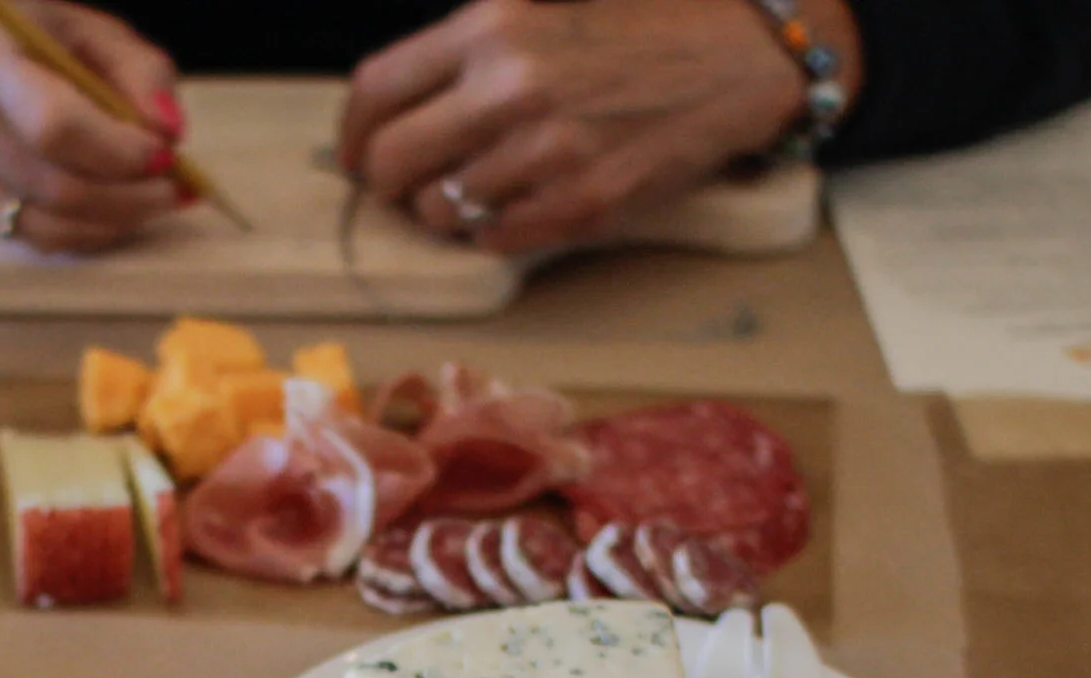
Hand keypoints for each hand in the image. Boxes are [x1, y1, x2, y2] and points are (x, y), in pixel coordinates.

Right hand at [0, 0, 185, 253]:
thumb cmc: (19, 37)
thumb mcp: (80, 26)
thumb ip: (136, 70)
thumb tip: (170, 131)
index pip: (54, 125)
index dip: (118, 152)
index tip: (165, 155)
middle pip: (53, 186)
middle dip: (128, 197)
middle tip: (173, 189)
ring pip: (42, 224)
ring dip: (111, 224)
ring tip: (151, 204)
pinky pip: (28, 237)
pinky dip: (82, 234)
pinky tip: (112, 215)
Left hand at [337, 0, 862, 256]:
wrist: (738, 54)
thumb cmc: (640, 24)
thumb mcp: (541, 3)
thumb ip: (468, 46)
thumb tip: (397, 101)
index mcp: (491, 29)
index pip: (376, 90)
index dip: (351, 132)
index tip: (354, 153)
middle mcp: (510, 90)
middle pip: (391, 162)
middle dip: (386, 180)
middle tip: (406, 182)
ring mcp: (546, 153)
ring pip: (439, 210)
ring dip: (445, 208)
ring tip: (479, 187)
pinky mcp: (582, 204)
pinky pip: (494, 239)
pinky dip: (493, 230)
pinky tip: (518, 204)